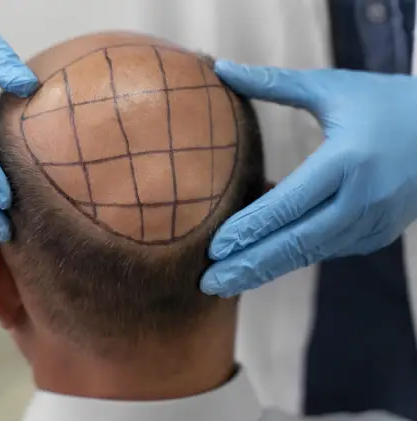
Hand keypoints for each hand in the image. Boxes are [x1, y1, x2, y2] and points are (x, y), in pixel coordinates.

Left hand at [201, 61, 416, 296]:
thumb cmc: (384, 102)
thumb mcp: (331, 88)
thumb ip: (274, 83)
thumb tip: (221, 68)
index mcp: (348, 161)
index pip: (289, 203)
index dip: (250, 229)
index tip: (214, 248)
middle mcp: (362, 199)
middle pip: (296, 242)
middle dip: (250, 266)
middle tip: (208, 283)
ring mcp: (373, 223)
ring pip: (310, 253)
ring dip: (267, 270)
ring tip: (227, 283)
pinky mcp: (377, 235)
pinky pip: (326, 250)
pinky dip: (292, 258)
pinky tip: (261, 264)